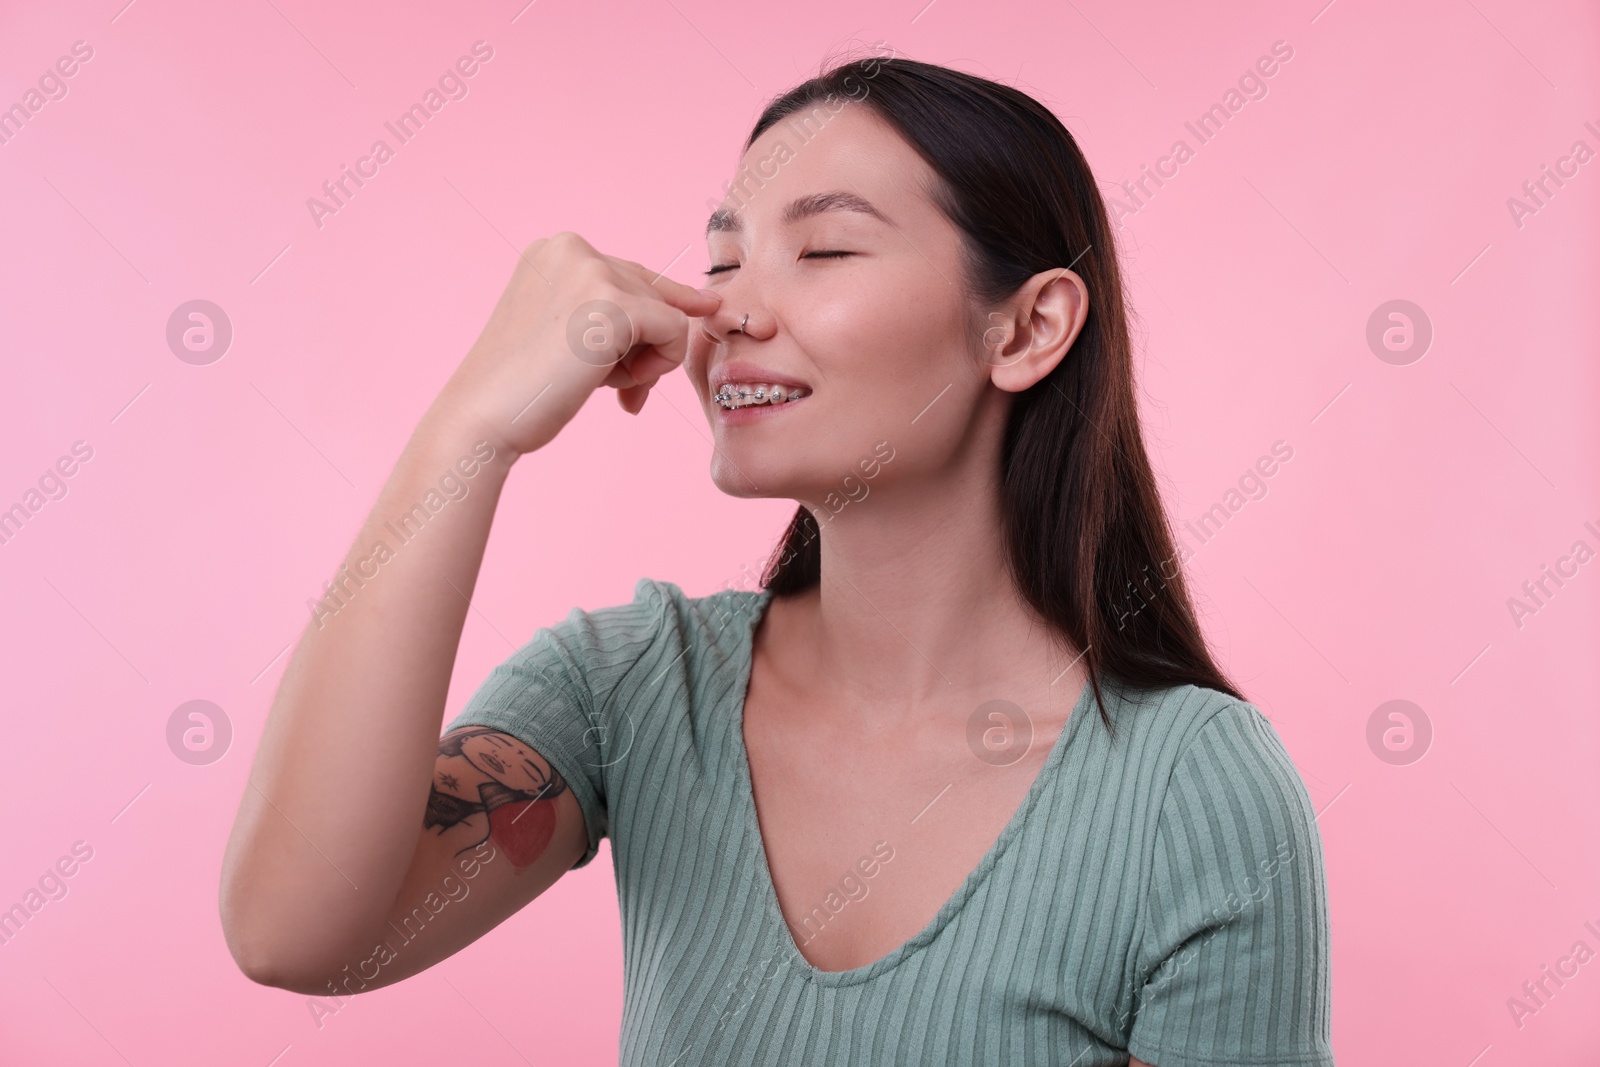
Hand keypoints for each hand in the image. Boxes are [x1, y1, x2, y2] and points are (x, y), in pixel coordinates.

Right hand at [426, 232, 720, 457]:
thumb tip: (701, 304)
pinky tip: (622, 389)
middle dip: (644, 349)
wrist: (482, 417)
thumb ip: (616, 315)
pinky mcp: (615, 303)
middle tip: (621, 394)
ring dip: (648, 363)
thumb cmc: (524, 389)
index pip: (631, 274)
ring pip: (667, 314)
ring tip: (605, 389)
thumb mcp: (570, 334)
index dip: (658, 311)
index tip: (705, 308)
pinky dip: (660, 367)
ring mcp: (593, 270)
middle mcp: (572, 248)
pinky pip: (675, 332)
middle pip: (652, 294)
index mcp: (553, 250)